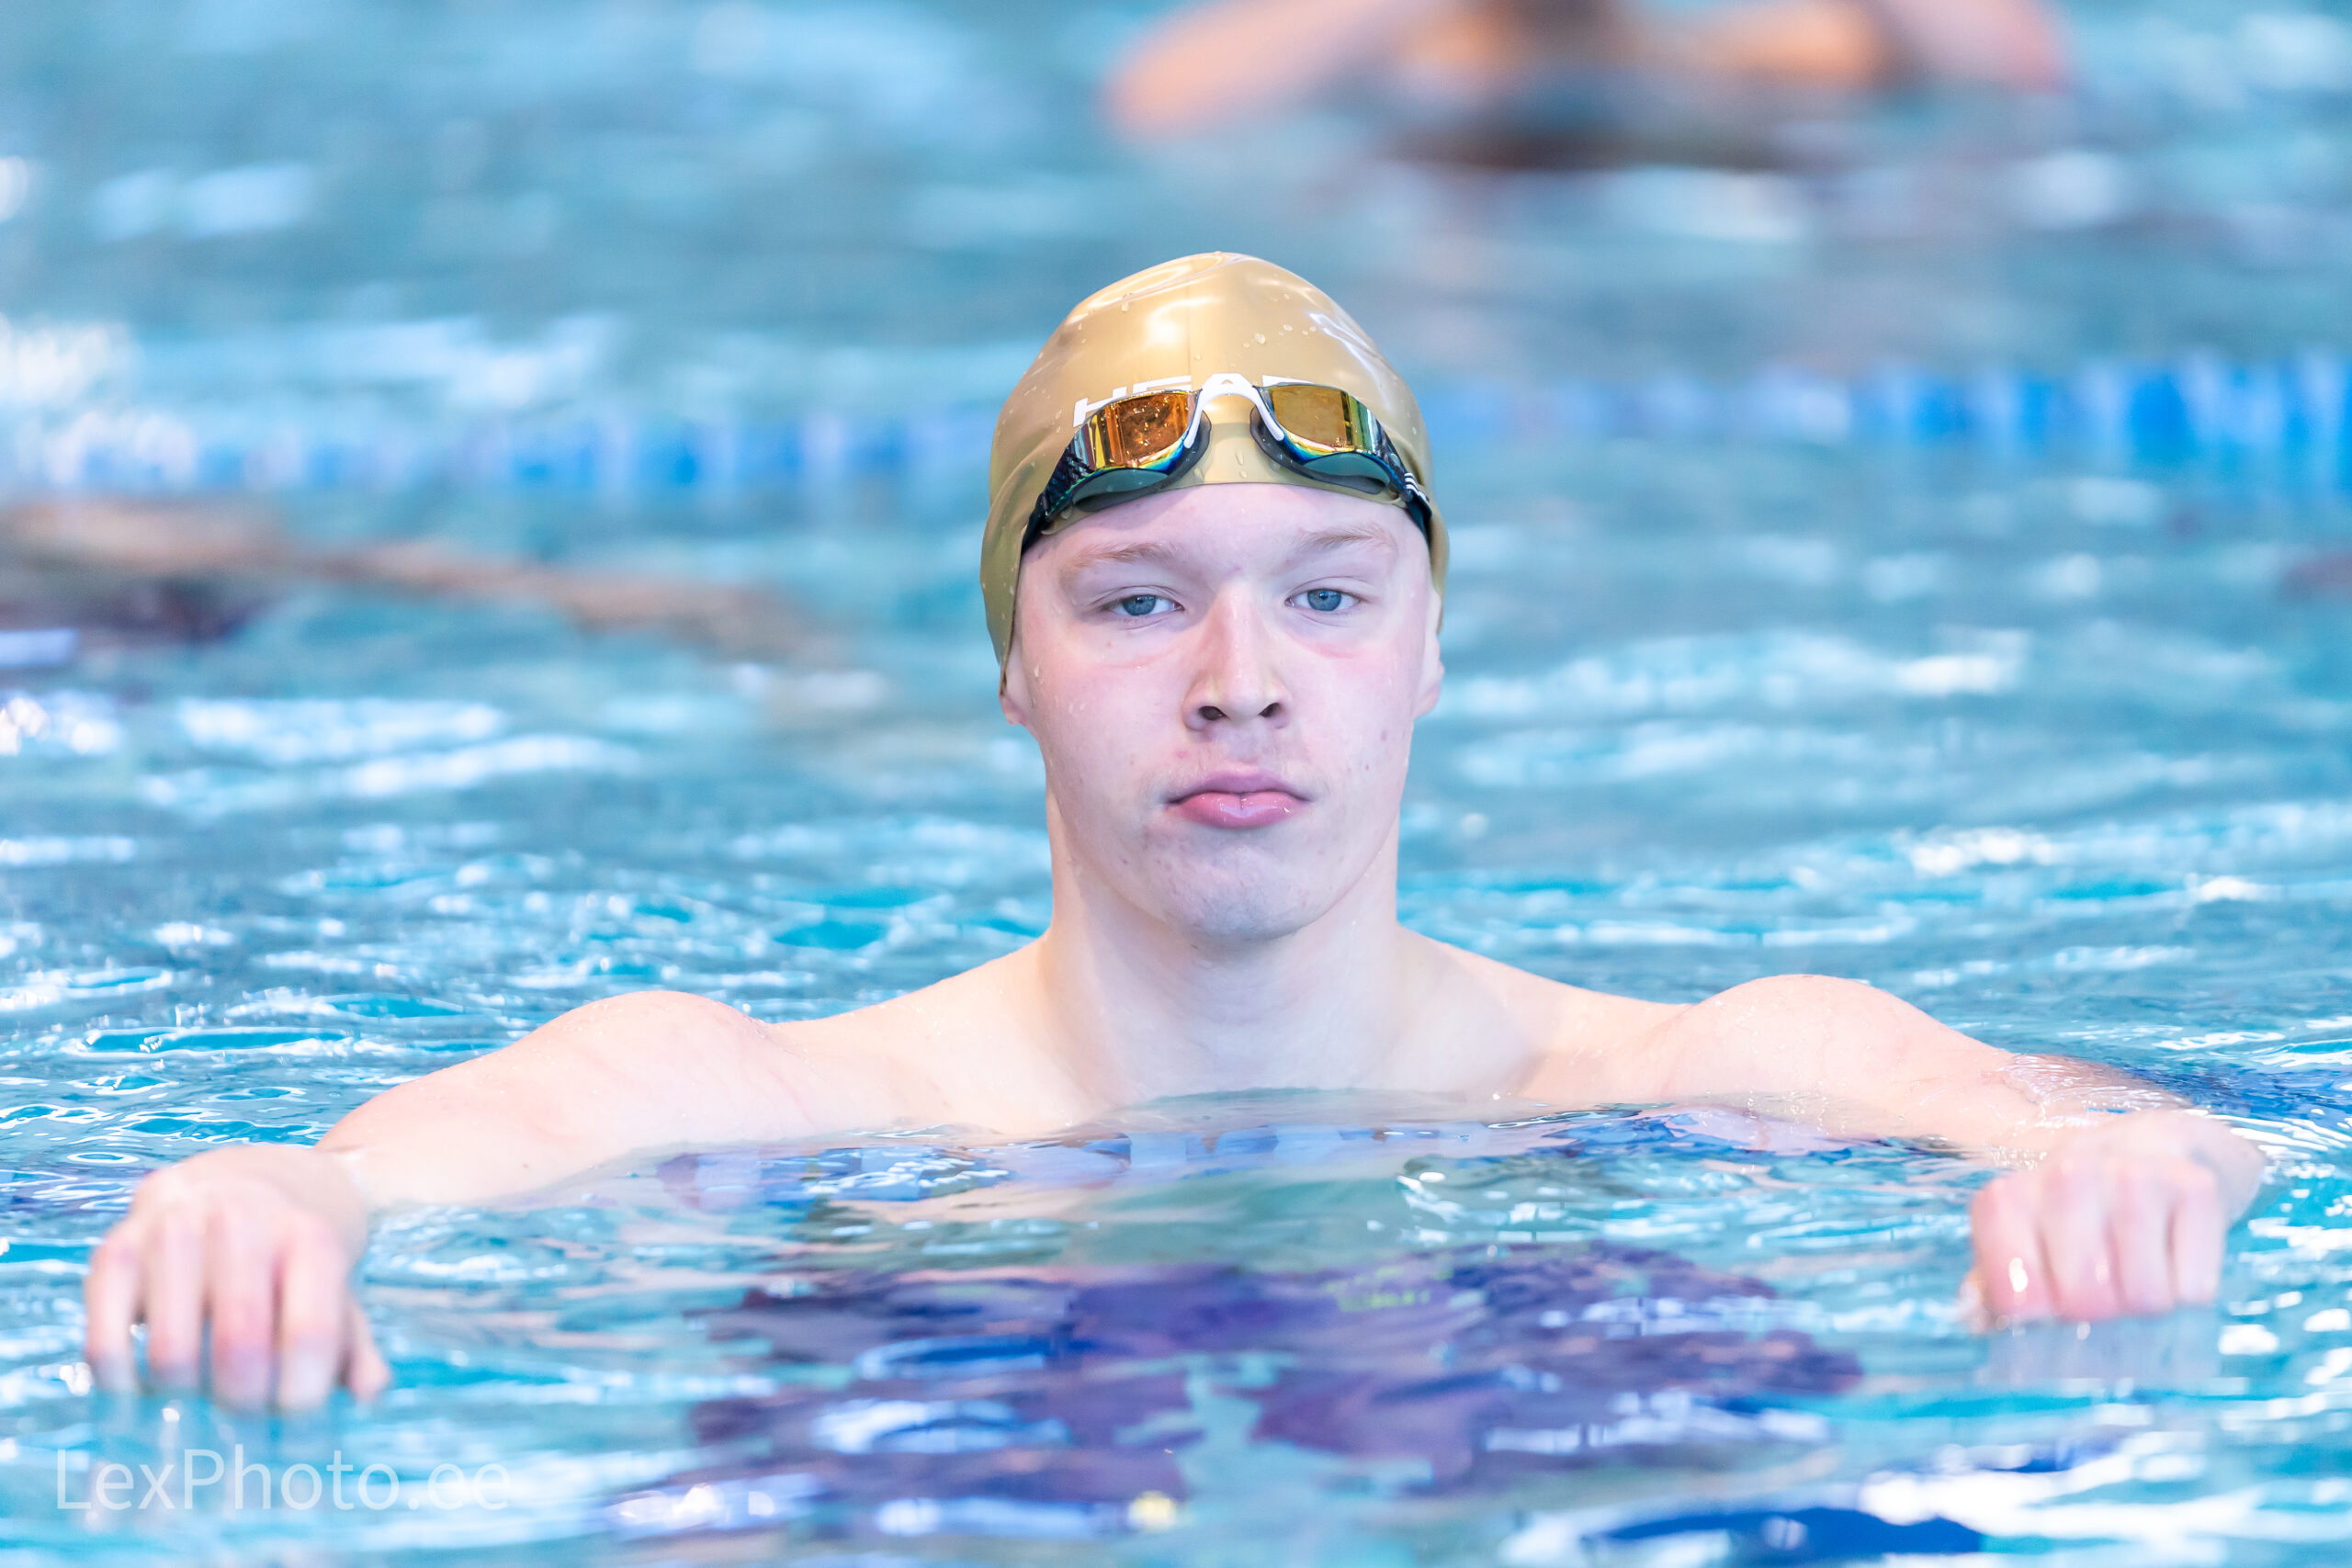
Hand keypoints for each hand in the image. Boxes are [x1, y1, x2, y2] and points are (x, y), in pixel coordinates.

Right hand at [84, 1146, 387, 1408]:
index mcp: (308, 1239)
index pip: (310, 1334)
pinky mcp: (115, 1251)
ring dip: (185, 1395)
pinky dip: (125, 1385)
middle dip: (243, 1403)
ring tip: (200, 1390)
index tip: (290, 1416)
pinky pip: (106, 1346)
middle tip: (244, 1412)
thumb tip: (368, 1393)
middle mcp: (240, 1224)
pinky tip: (148, 1384)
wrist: (237, 1185)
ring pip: (171, 1356)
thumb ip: (355, 1347)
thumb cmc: (289, 1263)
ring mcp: (172, 1232)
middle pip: (240, 1348)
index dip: (300, 1396)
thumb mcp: (335, 1292)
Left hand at [1968, 1111, 2264, 1322]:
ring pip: (2144, 1297)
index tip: (2047, 1312)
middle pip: (2085, 1302)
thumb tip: (1974, 1320)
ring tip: (2137, 1277)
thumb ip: (1991, 1285)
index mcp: (2010, 1198)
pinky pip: (2194, 1286)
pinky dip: (2188, 1293)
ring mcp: (2133, 1177)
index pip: (2015, 1297)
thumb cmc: (2075, 1213)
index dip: (2037, 1321)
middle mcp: (2066, 1177)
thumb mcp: (2022, 1240)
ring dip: (2145, 1306)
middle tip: (2102, 1298)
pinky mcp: (2195, 1188)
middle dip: (2097, 1317)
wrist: (2152, 1149)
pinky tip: (2174, 1262)